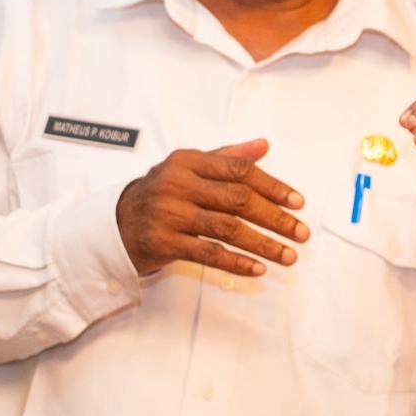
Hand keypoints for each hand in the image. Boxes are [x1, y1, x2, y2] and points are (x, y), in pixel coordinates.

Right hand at [118, 138, 305, 277]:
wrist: (115, 224)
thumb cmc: (160, 194)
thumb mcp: (188, 167)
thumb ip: (227, 156)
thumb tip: (263, 146)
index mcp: (188, 161)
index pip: (239, 170)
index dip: (273, 186)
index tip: (298, 202)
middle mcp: (178, 184)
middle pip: (238, 200)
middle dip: (275, 218)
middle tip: (301, 233)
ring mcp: (169, 214)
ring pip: (227, 229)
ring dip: (263, 244)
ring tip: (288, 256)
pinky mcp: (164, 242)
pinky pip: (208, 254)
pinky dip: (237, 263)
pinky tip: (258, 269)